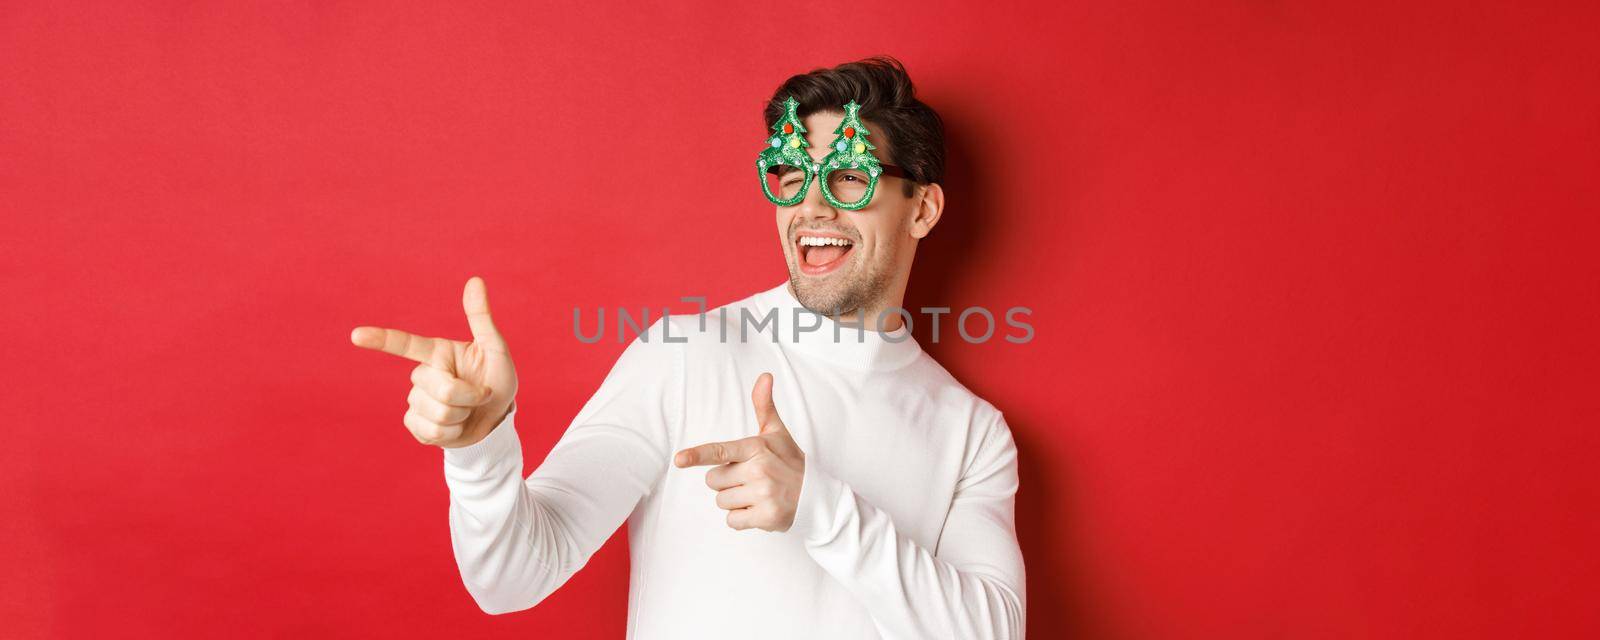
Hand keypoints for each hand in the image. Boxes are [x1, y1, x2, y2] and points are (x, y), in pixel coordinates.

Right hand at [349, 276, 517, 448]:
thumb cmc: (497, 380)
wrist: (496, 419)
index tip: (356, 335)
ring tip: (469, 410)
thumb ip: (481, 318)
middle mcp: (422, 375)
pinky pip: (431, 431)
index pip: (405, 344)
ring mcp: (416, 401)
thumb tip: (475, 280)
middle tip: (482, 395)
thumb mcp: (495, 349)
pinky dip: (453, 433)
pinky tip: (457, 427)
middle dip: (470, 396)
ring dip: (464, 415)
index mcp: (436, 353)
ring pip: (439, 413)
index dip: (381, 340)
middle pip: (442, 389)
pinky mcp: (416, 425)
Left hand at [674, 373, 804, 531]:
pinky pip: (732, 521)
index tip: (679, 459)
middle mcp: (759, 471)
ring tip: (756, 494)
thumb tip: (764, 376)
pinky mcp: (766, 518)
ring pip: (721, 502)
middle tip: (750, 479)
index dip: (697, 455)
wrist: (817, 495)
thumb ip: (764, 405)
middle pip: (713, 481)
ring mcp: (763, 495)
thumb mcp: (777, 432)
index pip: (721, 451)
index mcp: (756, 448)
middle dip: (726, 482)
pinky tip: (759, 509)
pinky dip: (742, 519)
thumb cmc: (790, 461)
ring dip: (734, 501)